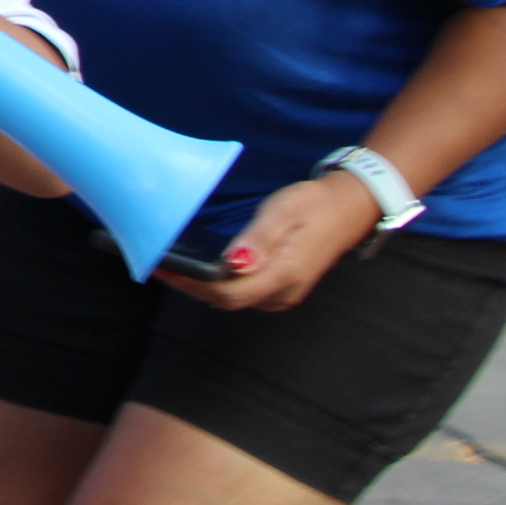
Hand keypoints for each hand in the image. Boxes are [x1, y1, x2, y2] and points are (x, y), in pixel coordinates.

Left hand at [163, 173, 379, 310]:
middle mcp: (283, 292)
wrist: (349, 207)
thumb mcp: (284, 212)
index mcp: (284, 274)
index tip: (162, 268)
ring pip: (233, 299)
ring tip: (170, 266)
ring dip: (200, 287)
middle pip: (226, 300)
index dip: (192, 284)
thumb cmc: (314, 204)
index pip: (228, 293)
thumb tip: (233, 264)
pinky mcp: (281, 288)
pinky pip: (243, 293)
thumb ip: (258, 240)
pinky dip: (217, 285)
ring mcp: (284, 294)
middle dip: (189, 286)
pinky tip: (199, 270)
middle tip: (156, 264)